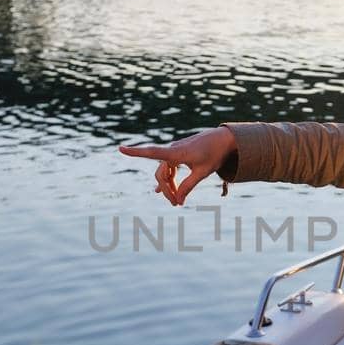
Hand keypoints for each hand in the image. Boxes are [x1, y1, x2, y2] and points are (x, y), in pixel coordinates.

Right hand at [118, 126, 236, 205]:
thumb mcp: (203, 173)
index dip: (135, 152)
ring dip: (169, 186)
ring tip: (176, 201)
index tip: (120, 149)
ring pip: (165, 172)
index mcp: (177, 152)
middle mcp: (173, 150)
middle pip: (161, 174)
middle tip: (177, 204)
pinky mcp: (179, 153)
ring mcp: (175, 151)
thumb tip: (179, 200)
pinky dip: (170, 179)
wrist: (223, 140)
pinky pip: (169, 168)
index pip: (152, 152)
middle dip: (167, 190)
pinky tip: (163, 190)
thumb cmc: (214, 154)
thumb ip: (188, 186)